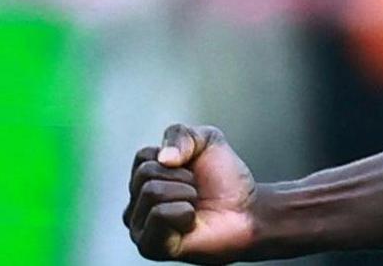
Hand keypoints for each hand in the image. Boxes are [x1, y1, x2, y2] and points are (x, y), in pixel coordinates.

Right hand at [124, 125, 258, 262]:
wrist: (247, 210)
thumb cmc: (225, 179)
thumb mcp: (207, 141)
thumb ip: (181, 134)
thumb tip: (164, 158)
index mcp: (142, 178)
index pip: (143, 156)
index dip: (179, 156)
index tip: (193, 169)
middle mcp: (135, 203)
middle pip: (146, 174)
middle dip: (183, 177)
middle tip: (197, 191)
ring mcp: (140, 227)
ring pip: (152, 193)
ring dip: (186, 195)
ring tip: (195, 207)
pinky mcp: (150, 246)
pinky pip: (159, 216)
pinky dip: (184, 213)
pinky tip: (191, 223)